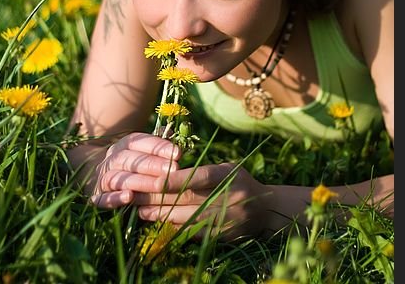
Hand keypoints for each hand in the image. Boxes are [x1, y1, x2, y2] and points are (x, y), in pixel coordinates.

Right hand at [91, 132, 180, 208]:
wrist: (105, 181)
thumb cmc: (136, 164)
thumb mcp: (146, 152)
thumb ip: (158, 143)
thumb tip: (171, 131)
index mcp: (124, 145)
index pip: (139, 141)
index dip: (158, 146)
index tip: (178, 153)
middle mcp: (112, 158)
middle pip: (129, 159)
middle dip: (152, 164)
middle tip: (173, 169)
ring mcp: (102, 178)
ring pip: (117, 177)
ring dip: (139, 182)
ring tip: (159, 186)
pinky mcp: (97, 197)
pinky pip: (102, 198)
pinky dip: (115, 198)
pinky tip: (129, 197)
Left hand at [135, 163, 272, 239]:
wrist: (266, 210)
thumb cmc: (240, 182)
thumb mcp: (228, 168)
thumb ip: (204, 170)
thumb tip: (172, 172)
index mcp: (228, 176)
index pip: (200, 177)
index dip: (177, 179)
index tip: (155, 180)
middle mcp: (228, 197)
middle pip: (188, 199)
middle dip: (159, 198)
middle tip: (137, 197)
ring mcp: (225, 219)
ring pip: (187, 218)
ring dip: (161, 216)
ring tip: (142, 212)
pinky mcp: (222, 236)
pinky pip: (193, 233)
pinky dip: (175, 228)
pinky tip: (160, 224)